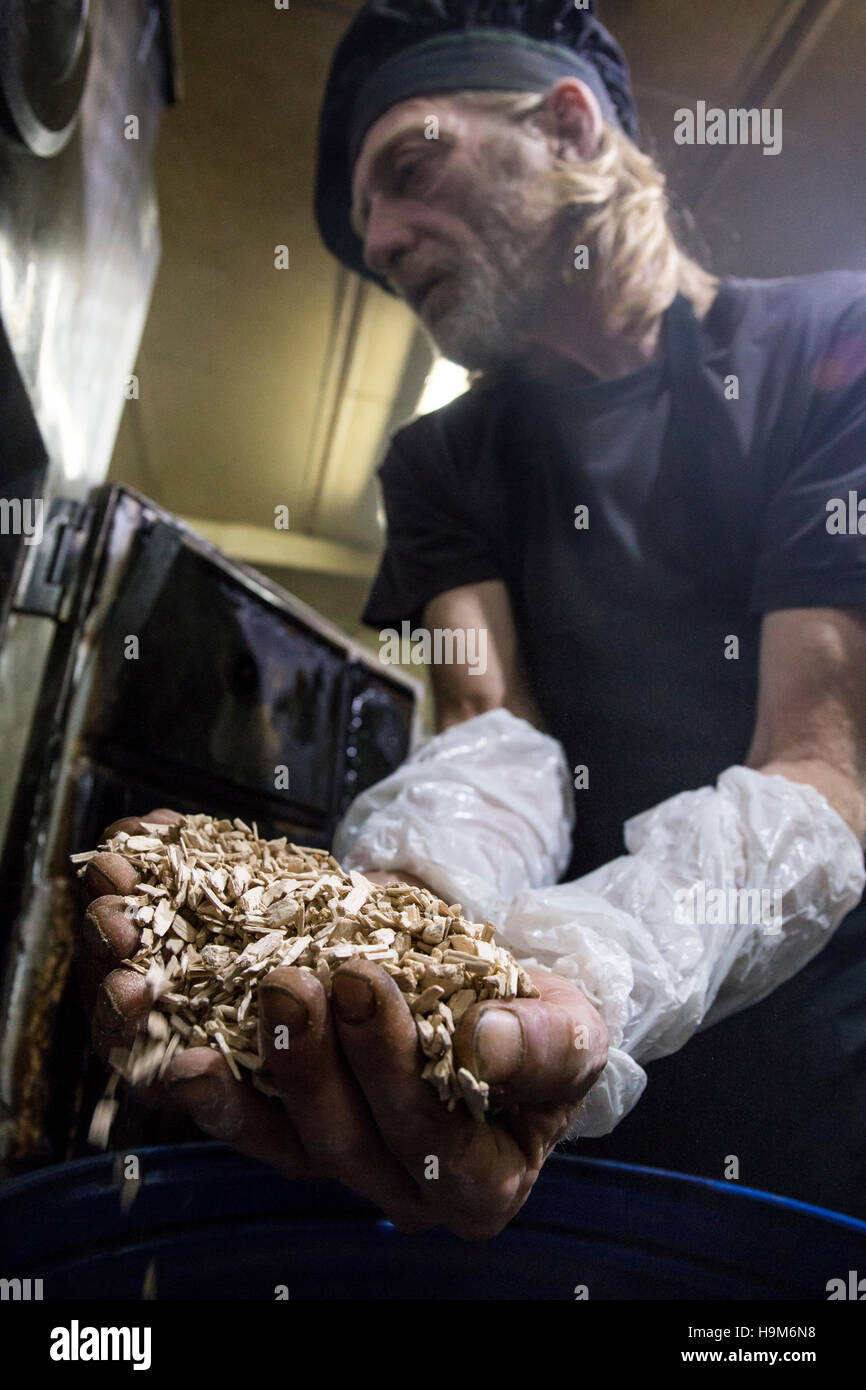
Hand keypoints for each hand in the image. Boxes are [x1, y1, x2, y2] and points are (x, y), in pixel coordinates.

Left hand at [80, 811, 608, 1238]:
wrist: (488, 1002)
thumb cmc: (535, 1025)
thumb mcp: (569, 1027)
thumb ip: (543, 1040)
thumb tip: (488, 1042)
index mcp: (478, 1182)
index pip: (430, 1141)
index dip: (389, 1064)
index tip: (360, 978)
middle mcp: (398, 1187)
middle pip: (343, 1143)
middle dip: (310, 1060)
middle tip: (292, 978)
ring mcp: (335, 1158)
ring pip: (274, 1139)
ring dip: (233, 1073)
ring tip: (213, 1009)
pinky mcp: (285, 1126)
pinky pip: (235, 1116)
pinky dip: (199, 1077)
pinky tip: (167, 1038)